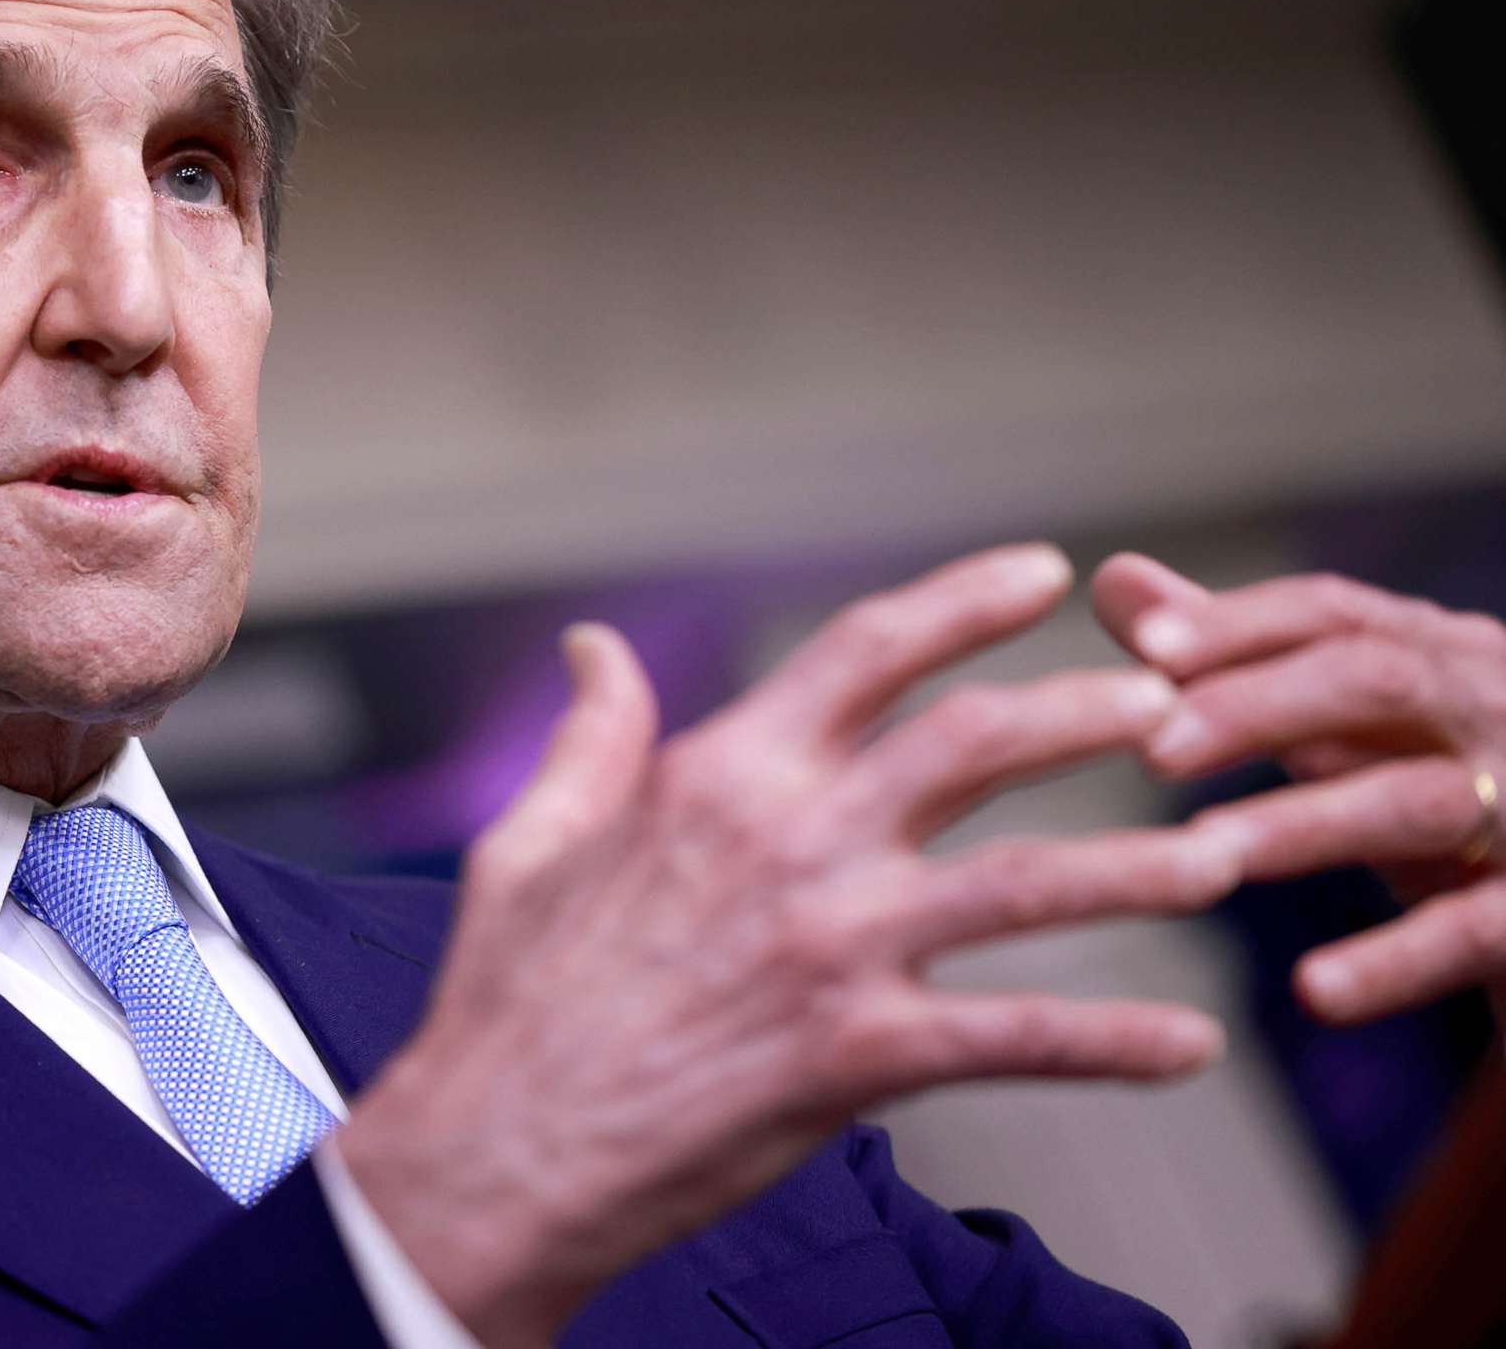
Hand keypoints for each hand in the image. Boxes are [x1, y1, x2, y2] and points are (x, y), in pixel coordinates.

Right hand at [333, 544, 1240, 1346]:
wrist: (501, 1148)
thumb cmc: (509, 996)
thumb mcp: (530, 837)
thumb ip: (591, 736)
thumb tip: (592, 645)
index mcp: (719, 773)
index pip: (868, 650)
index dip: (965, 599)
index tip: (1043, 572)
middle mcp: (791, 839)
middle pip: (978, 741)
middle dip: (1090, 709)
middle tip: (1171, 705)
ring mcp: (832, 946)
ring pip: (1029, 879)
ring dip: (1139, 865)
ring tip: (1221, 858)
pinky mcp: (859, 1055)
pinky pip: (1019, 1038)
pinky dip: (1116, 1043)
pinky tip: (1190, 1044)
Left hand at [1094, 552, 1505, 1025]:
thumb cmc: (1437, 792)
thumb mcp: (1344, 725)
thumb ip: (1234, 659)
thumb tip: (1114, 580)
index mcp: (1438, 654)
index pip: (1334, 616)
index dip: (1239, 626)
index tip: (1147, 646)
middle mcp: (1493, 710)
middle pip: (1377, 681)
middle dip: (1260, 707)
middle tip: (1153, 750)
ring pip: (1419, 801)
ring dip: (1305, 823)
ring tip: (1204, 851)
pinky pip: (1474, 931)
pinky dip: (1394, 961)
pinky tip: (1313, 992)